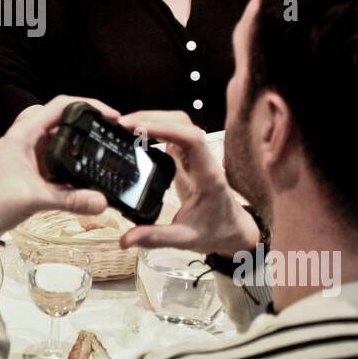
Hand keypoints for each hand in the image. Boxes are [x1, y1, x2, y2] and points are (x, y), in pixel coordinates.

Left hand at [0, 96, 118, 240]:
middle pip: (62, 118)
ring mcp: (28, 154)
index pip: (60, 105)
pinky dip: (72, 161)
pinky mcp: (31, 169)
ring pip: (60, 139)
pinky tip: (85, 172)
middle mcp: (26, 139)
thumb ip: (70, 200)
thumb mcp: (33, 199)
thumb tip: (101, 201)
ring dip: (80, 142)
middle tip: (109, 130)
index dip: (89, 104)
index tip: (110, 114)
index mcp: (23, 134)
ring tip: (102, 148)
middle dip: (87, 121)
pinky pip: (57, 158)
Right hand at [114, 110, 261, 256]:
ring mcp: (197, 157)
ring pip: (179, 124)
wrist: (234, 231)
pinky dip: (155, 129)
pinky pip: (174, 135)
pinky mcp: (189, 159)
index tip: (139, 130)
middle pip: (183, 123)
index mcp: (208, 176)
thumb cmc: (216, 231)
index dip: (165, 129)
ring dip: (154, 120)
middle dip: (153, 118)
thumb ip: (155, 238)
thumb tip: (125, 240)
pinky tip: (137, 135)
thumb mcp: (186, 239)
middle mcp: (204, 160)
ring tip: (126, 126)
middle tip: (123, 124)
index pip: (192, 139)